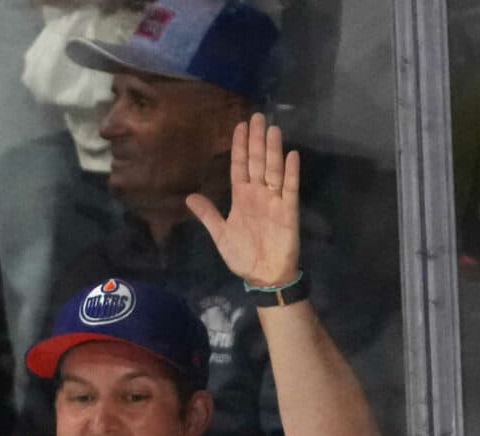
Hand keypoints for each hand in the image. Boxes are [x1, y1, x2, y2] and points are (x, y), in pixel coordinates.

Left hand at [190, 114, 299, 290]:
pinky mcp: (288, 211)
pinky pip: (290, 188)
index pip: (239, 166)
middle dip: (256, 140)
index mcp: (242, 197)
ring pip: (273, 170)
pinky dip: (291, 173)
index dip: (239, 146)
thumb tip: (189, 198)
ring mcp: (274, 200)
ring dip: (272, 150)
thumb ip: (208, 214)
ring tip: (272, 129)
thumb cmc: (243, 255)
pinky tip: (291, 155)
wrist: (264, 276)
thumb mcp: (220, 235)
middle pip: (257, 161)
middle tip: (257, 116)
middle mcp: (258, 194)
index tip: (240, 126)